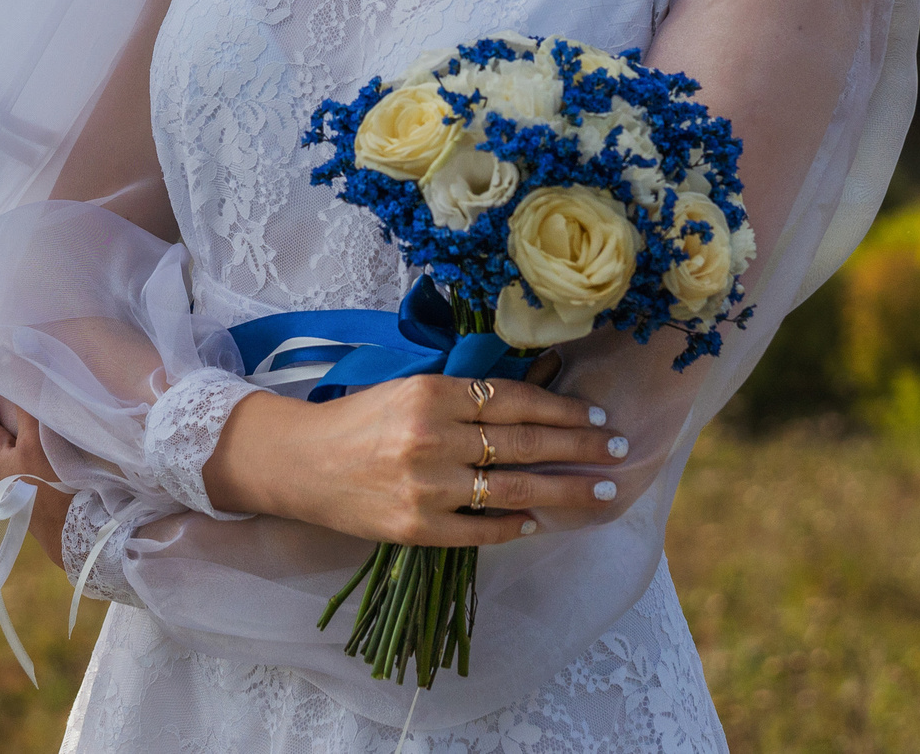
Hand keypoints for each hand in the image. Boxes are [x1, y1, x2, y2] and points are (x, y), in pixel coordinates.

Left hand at [0, 374, 68, 569]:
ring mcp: (19, 462)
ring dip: (16, 397)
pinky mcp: (39, 466)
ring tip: (22, 367)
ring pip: (13, 420)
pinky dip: (33, 411)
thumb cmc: (51, 486)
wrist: (82, 533)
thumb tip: (21, 356)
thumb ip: (29, 400)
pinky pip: (31, 429)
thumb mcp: (36, 440)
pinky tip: (45, 401)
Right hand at [202, 376, 627, 547]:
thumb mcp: (410, 388)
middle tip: (618, 451)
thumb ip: (464, 396)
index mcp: (432, 393)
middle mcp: (433, 437)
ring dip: (564, 491)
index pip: (515, 400)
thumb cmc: (360, 420)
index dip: (563, 409)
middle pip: (525, 443)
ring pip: (513, 489)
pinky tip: (539, 520)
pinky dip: (514, 525)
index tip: (597, 417)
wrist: (300, 462)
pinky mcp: (416, 527)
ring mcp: (426, 486)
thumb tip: (533, 401)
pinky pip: (481, 530)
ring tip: (598, 492)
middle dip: (580, 448)